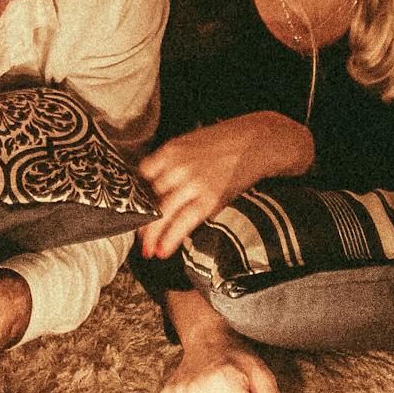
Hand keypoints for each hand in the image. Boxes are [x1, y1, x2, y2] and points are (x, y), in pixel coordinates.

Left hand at [138, 113, 311, 258]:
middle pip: (149, 198)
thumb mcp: (191, 144)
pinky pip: (184, 222)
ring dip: (152, 236)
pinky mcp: (209, 198)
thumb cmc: (225, 141)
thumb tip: (159, 185)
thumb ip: (173, 162)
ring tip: (148, 251)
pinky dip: (171, 238)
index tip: (136, 208)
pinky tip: (163, 251)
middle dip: (141, 221)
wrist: (257, 141)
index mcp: (170, 151)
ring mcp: (193, 183)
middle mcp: (177, 167)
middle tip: (137, 237)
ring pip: (162, 213)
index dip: (138, 195)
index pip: (142, 176)